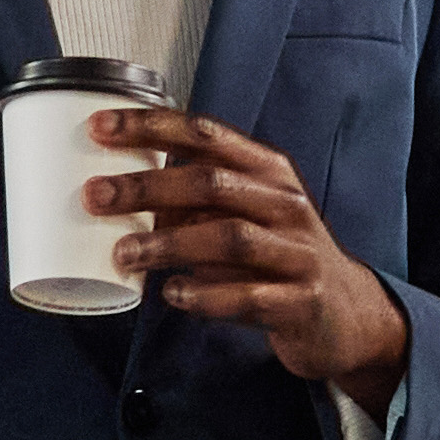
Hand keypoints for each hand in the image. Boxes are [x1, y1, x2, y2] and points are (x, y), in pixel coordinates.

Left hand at [83, 105, 406, 403]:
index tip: (101, 127)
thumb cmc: (276, 256)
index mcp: (268, 171)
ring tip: (123, 254)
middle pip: (211, 183)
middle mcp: (286, 203)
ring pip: (230, 237)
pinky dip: (205, 294)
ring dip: (169, 244)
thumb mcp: (242, 216)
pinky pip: (249, 296)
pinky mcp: (300, 300)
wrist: (343, 312)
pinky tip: (172, 293)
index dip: (152, 127)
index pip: (206, 135)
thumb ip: (190, 202)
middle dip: (148, 186)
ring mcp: (297, 252)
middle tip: (96, 196)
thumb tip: (116, 194)